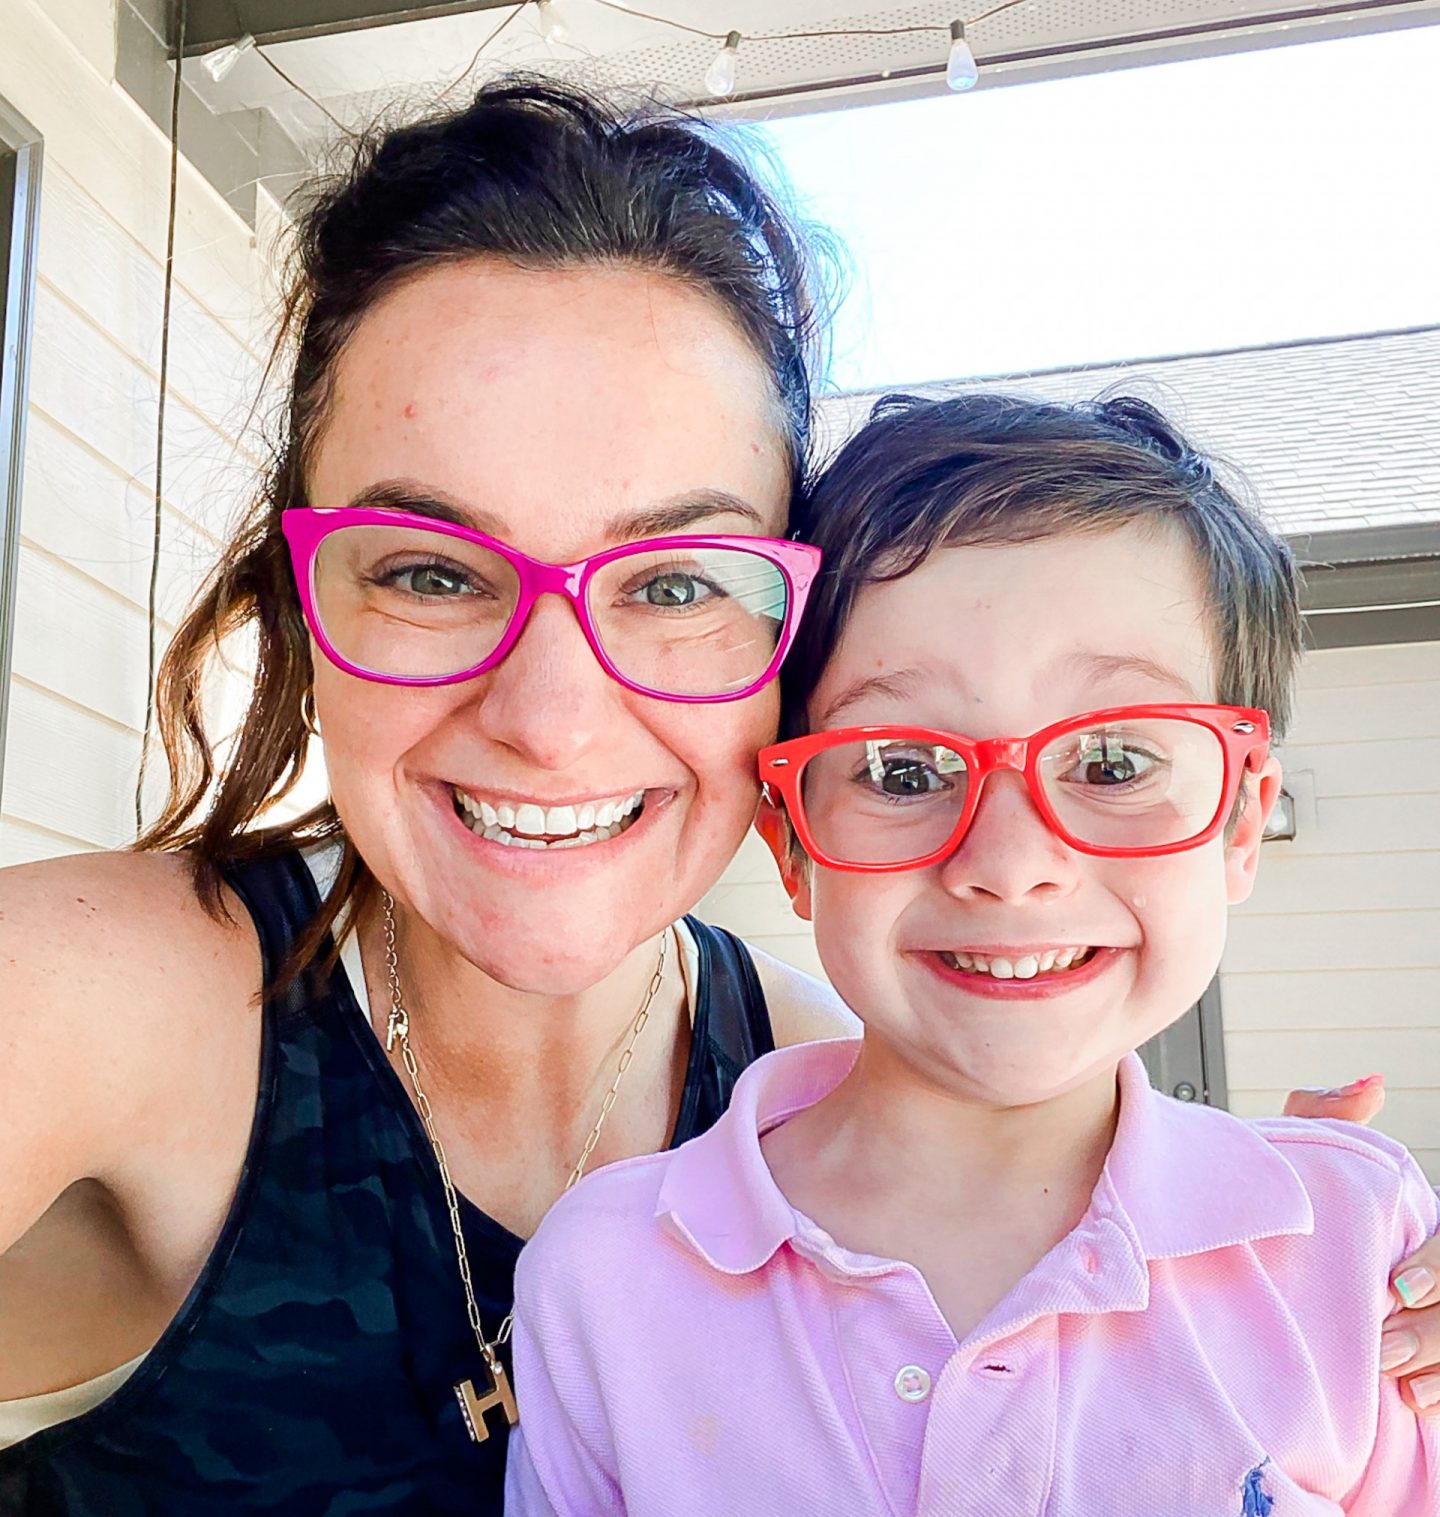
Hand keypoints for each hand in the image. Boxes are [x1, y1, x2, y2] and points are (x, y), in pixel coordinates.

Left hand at [1280, 1075, 1439, 1412]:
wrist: (1244, 1261)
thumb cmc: (1286, 1205)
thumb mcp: (1302, 1152)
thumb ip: (1328, 1114)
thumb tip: (1372, 1084)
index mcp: (1413, 1218)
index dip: (1435, 1269)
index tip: (1394, 1288)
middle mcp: (1429, 1265)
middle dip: (1430, 1331)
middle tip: (1379, 1349)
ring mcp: (1429, 1313)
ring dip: (1433, 1365)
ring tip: (1392, 1380)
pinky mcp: (1425, 1357)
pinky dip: (1436, 1393)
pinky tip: (1408, 1400)